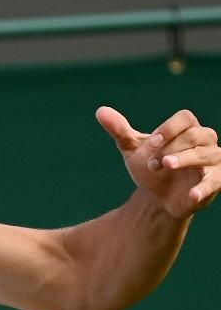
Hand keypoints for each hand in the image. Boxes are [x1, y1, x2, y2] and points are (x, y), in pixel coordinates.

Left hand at [96, 106, 219, 218]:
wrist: (157, 198)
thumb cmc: (150, 168)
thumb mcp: (133, 150)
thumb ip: (120, 131)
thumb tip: (100, 111)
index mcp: (187, 128)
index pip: (184, 118)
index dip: (168, 128)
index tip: (151, 142)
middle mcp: (205, 140)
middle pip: (195, 135)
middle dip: (171, 147)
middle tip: (152, 163)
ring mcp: (213, 160)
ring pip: (207, 154)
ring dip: (184, 160)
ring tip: (165, 166)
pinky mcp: (217, 180)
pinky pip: (216, 180)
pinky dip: (205, 187)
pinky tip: (192, 195)